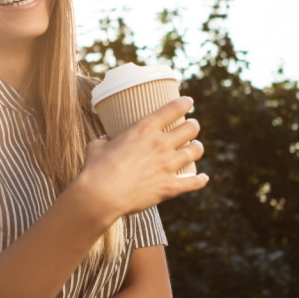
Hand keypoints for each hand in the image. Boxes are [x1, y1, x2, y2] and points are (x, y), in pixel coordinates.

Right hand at [78, 95, 207, 218]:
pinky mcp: (170, 186)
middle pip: (191, 128)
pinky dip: (200, 180)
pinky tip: (203, 177)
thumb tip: (104, 141)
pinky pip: (194, 182)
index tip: (188, 102)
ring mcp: (168, 165)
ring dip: (197, 148)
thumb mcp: (97, 146)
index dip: (185, 103)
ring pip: (195, 151)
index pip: (173, 108)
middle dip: (193, 126)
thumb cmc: (96, 169)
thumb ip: (105, 141)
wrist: (101, 195)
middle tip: (191, 127)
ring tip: (195, 148)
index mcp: (143, 129)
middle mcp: (160, 144)